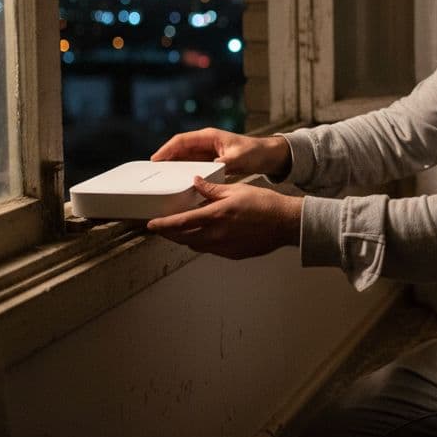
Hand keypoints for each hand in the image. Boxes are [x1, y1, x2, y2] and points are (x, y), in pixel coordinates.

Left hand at [147, 177, 301, 258]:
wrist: (285, 223)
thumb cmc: (264, 205)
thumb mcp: (235, 190)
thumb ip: (212, 189)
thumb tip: (196, 182)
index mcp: (215, 216)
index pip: (180, 223)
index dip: (162, 225)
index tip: (151, 224)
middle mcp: (216, 235)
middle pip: (183, 238)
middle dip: (169, 233)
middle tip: (161, 227)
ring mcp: (224, 247)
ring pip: (195, 245)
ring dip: (185, 238)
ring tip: (183, 229)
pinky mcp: (232, 254)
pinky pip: (210, 249)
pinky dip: (203, 242)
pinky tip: (207, 233)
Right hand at [150, 127, 290, 178]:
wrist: (268, 156)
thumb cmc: (254, 152)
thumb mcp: (238, 158)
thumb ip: (222, 164)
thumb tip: (206, 172)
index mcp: (208, 136)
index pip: (181, 140)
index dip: (166, 150)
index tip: (155, 160)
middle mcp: (205, 142)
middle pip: (178, 150)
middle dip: (165, 159)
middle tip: (151, 174)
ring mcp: (206, 152)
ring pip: (183, 158)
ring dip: (172, 167)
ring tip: (160, 180)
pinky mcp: (210, 161)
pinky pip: (192, 166)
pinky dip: (183, 173)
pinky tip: (178, 184)